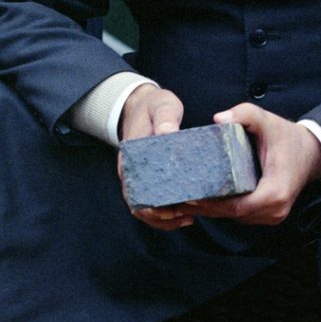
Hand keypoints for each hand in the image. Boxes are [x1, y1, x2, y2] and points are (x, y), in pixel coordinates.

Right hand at [117, 85, 192, 230]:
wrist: (140, 104)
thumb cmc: (153, 105)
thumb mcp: (161, 105)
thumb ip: (165, 117)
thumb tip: (168, 132)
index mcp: (131, 158)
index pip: (136, 191)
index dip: (153, 206)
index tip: (176, 207)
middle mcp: (131, 171)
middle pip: (140, 206)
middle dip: (163, 216)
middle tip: (189, 216)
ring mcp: (137, 176)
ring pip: (145, 208)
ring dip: (165, 218)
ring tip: (190, 217)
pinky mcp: (146, 177)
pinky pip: (152, 201)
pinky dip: (165, 211)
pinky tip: (185, 213)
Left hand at [183, 104, 320, 226]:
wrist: (311, 152)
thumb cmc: (287, 137)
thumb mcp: (266, 120)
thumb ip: (244, 114)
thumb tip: (218, 119)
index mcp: (275, 192)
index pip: (236, 205)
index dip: (211, 202)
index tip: (188, 193)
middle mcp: (275, 210)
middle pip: (231, 214)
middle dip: (205, 206)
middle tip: (178, 195)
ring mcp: (273, 216)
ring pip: (234, 217)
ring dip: (212, 209)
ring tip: (185, 197)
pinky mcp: (268, 215)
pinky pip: (240, 215)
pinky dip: (223, 207)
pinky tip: (204, 197)